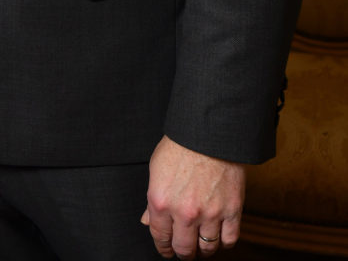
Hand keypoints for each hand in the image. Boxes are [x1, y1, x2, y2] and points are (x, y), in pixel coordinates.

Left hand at [141, 135, 244, 258]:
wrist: (209, 132)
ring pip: (207, 248)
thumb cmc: (181, 145)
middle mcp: (184, 212)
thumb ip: (152, 199)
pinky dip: (224, 242)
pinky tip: (220, 236)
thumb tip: (148, 220)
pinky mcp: (232, 210)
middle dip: (183, 253)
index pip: (160, 237)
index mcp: (161, 201)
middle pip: (184, 249)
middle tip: (184, 251)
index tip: (166, 250)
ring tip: (202, 244)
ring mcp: (210, 213)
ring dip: (203, 250)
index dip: (163, 248)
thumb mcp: (156, 168)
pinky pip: (229, 239)